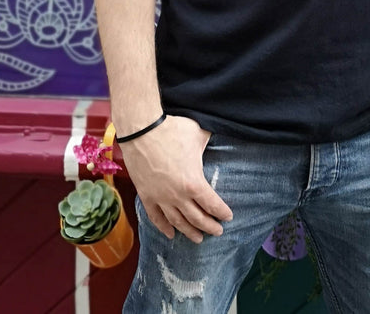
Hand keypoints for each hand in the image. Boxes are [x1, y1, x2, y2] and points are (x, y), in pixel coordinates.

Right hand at [118, 114, 232, 242]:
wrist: (141, 131)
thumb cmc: (172, 130)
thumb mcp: (198, 134)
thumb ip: (208, 142)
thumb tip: (216, 137)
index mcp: (194, 183)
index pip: (212, 204)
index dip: (221, 212)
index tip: (228, 216)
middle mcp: (178, 196)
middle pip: (197, 218)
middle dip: (209, 226)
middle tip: (218, 231)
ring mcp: (160, 198)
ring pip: (177, 221)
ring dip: (189, 231)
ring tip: (198, 239)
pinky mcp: (146, 195)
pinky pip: (156, 217)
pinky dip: (163, 227)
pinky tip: (170, 234)